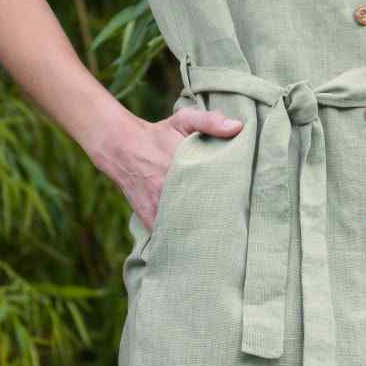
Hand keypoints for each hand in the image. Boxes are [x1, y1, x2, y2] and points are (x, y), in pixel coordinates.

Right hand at [126, 108, 244, 233]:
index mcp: (184, 166)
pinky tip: (195, 246)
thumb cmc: (158, 134)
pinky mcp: (149, 218)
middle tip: (236, 224)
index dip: (231, 195)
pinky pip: (167, 237)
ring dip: (200, 234)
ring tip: (219, 241)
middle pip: (203, 212)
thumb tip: (238, 127)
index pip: (215, 185)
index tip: (244, 201)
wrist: (122, 148)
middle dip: (219, 218)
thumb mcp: (184, 120)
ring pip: (185, 228)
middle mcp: (170, 189)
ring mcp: (158, 206)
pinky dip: (179, 242)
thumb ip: (210, 121)